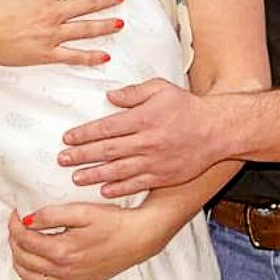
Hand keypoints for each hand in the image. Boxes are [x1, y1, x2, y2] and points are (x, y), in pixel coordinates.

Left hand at [7, 201, 162, 279]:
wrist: (138, 239)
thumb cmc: (113, 223)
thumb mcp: (81, 211)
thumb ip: (51, 214)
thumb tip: (27, 219)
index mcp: (62, 250)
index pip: (24, 239)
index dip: (14, 224)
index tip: (16, 213)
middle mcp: (63, 270)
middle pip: (23, 258)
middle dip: (14, 240)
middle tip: (17, 226)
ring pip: (30, 278)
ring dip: (19, 260)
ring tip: (20, 244)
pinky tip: (28, 275)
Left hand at [59, 79, 220, 193]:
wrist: (217, 130)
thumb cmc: (187, 107)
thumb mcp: (160, 88)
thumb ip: (134, 92)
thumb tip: (110, 96)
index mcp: (143, 119)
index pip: (106, 128)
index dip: (84, 134)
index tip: (67, 139)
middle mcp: (146, 141)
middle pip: (107, 150)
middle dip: (81, 155)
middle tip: (62, 160)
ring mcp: (154, 161)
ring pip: (118, 170)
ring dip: (94, 174)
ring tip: (76, 177)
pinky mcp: (163, 176)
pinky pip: (137, 184)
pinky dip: (119, 189)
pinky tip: (104, 190)